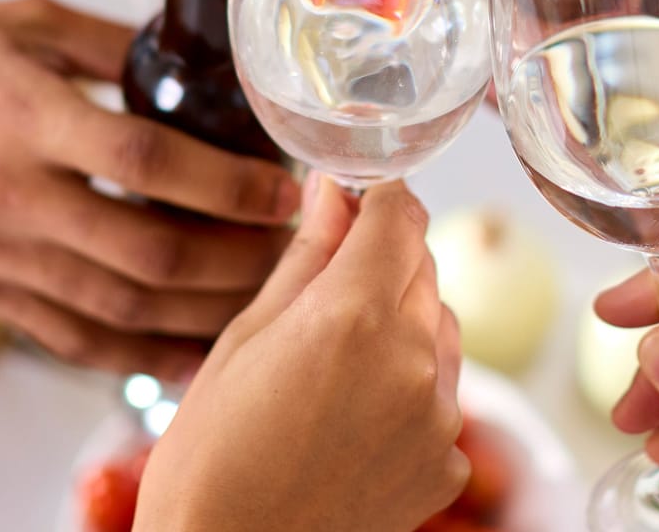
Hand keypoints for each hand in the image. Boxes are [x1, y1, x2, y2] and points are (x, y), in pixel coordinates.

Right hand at [0, 0, 299, 375]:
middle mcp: (11, 197)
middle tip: (289, 248)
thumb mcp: (23, 20)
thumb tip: (204, 59)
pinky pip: (69, 337)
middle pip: (144, 254)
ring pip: (116, 309)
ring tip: (260, 296)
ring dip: (200, 312)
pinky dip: (136, 352)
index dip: (226, 183)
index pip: (146, 164)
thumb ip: (113, 45)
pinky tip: (190, 349)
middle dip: (234, 260)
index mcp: (27, 118)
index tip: (283, 186)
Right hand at [140, 181, 464, 531]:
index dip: (376, 200)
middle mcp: (412, 360)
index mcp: (352, 316)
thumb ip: (304, 260)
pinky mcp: (447, 463)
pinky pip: (442, 395)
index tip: (354, 203)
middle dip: (382, 265)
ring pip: (439, 329)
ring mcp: (438, 417)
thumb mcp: (241, 342)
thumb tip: (331, 194)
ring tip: (331, 368)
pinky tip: (351, 419)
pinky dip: (411, 391)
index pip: (398, 216)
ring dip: (402, 325)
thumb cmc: (211, 464)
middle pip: (422, 269)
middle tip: (322, 298)